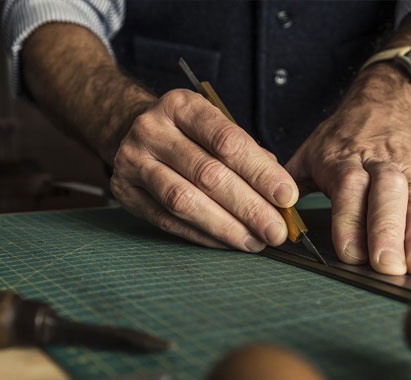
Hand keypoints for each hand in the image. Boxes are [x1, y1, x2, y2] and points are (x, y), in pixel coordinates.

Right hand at [111, 89, 297, 251]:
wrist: (130, 131)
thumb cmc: (186, 133)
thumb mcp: (214, 126)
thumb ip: (247, 153)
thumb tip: (280, 194)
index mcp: (181, 106)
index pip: (226, 141)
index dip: (260, 172)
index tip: (286, 196)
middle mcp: (152, 130)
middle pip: (207, 174)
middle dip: (248, 206)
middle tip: (275, 230)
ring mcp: (133, 161)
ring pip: (184, 201)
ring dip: (225, 226)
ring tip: (254, 241)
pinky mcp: (124, 192)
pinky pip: (167, 221)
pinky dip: (201, 235)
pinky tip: (226, 242)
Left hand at [286, 66, 410, 277]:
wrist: (387, 101)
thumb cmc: (340, 138)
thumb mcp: (308, 153)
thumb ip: (286, 184)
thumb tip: (262, 217)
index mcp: (343, 158)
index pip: (349, 188)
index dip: (349, 220)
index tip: (350, 253)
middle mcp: (381, 162)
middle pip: (388, 196)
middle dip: (388, 232)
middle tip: (388, 267)